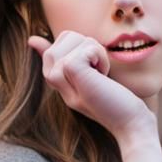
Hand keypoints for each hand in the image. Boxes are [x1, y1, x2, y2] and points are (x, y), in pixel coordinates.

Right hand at [27, 31, 156, 141]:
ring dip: (95, 51)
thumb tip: (32, 39)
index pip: (55, 45)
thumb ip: (64, 59)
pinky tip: (104, 75)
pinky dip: (99, 55)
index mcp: (56, 79)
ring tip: (101, 74)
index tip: (85, 66)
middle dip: (88, 46)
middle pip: (64, 38)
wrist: (129, 124)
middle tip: (99, 71)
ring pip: (72, 39)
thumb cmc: (113, 101)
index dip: (76, 47)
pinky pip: (84, 47)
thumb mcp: (86, 77)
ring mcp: (61, 76)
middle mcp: (54, 79)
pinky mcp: (73, 71)